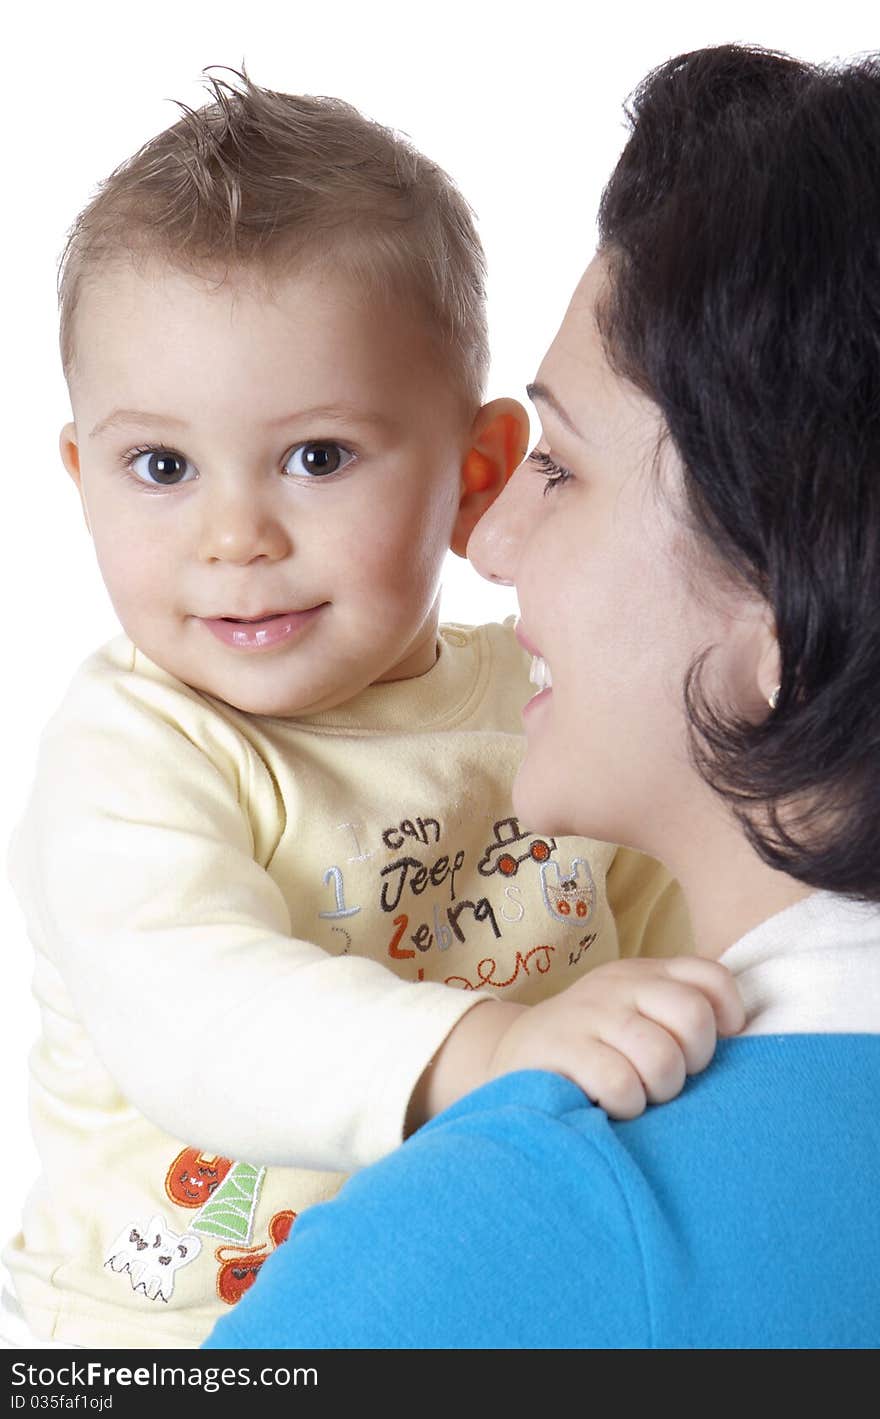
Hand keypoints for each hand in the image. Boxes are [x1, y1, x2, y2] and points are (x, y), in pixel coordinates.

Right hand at [486, 956, 744, 1118]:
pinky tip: (610, 1106)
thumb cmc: (592, 1046)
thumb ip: (675, 1016)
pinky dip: (626, 1105)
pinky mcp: (560, 1048)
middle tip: (667, 1079)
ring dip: (658, 1090)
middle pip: (693, 1018)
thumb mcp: (633, 1015)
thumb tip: (745, 1045)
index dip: (726, 1018)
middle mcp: (619, 986)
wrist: (510, 1056)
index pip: (710, 979)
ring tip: (639, 1095)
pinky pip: (620, 1083)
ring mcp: (589, 1014)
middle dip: (692, 1062)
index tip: (705, 1052)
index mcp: (644, 975)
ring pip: (661, 1057)